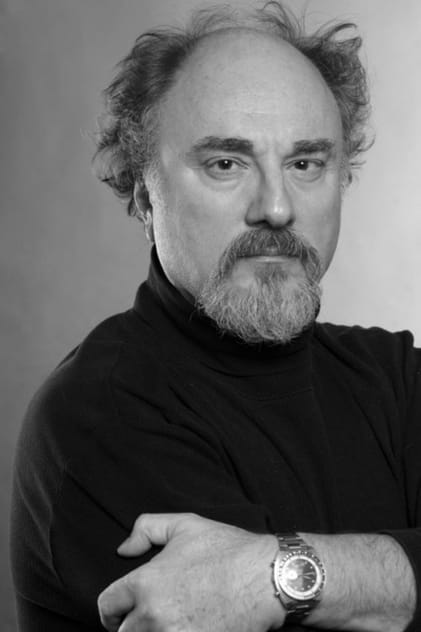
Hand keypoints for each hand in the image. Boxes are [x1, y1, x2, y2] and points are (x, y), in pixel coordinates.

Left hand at [98, 512, 283, 631]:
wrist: (265, 579)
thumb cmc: (227, 550)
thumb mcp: (184, 525)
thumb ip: (145, 528)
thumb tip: (124, 549)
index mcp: (145, 583)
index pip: (107, 607)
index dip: (112, 609)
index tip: (120, 613)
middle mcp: (153, 615)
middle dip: (132, 626)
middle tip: (148, 618)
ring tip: (170, 622)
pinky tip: (187, 628)